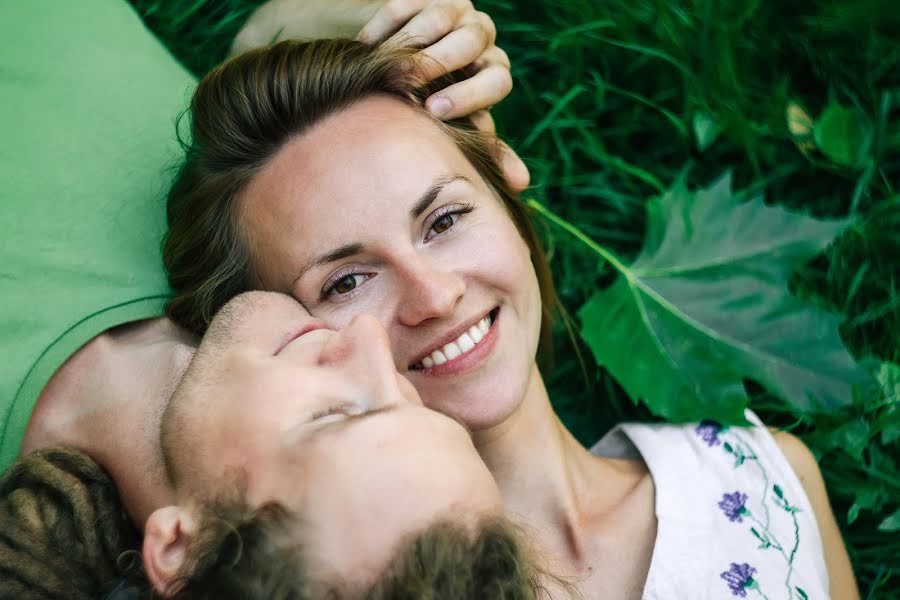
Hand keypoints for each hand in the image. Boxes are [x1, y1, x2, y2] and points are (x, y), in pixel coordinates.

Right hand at [358, 1, 527, 189]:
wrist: (389, 69)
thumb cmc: (425, 109)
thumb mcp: (453, 130)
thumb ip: (486, 152)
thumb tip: (520, 184)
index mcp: (492, 72)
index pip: (497, 81)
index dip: (469, 96)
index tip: (434, 113)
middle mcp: (480, 37)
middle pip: (472, 43)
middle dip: (439, 65)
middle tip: (409, 86)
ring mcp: (454, 10)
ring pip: (441, 19)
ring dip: (410, 45)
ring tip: (383, 69)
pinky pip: (406, 3)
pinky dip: (385, 26)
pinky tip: (366, 47)